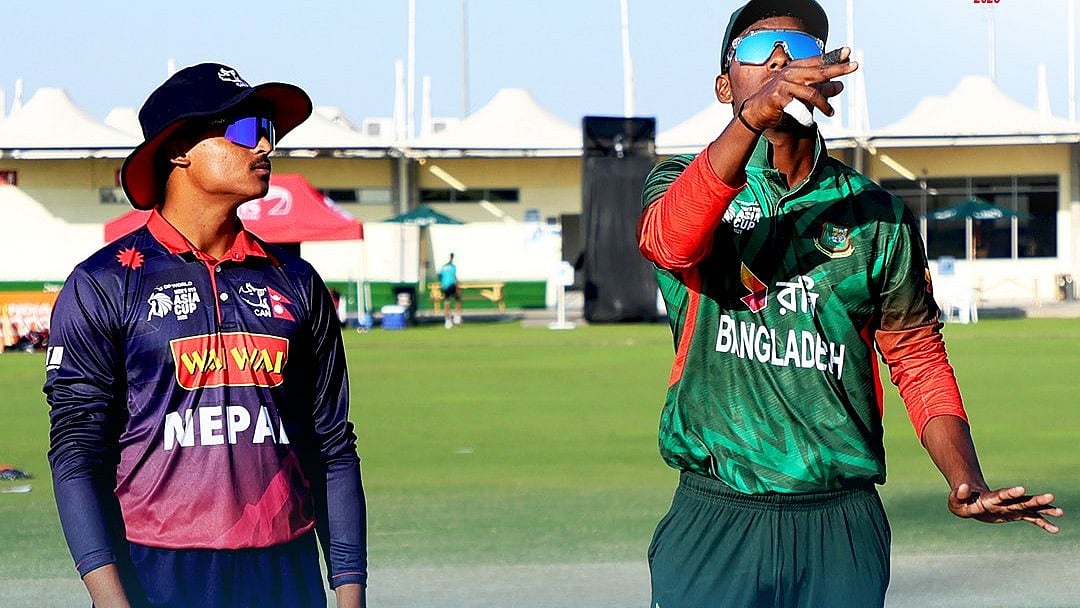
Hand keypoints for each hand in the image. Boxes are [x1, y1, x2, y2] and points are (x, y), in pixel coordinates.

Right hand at [738, 47, 858, 131]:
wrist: (756, 113)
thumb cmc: (780, 101)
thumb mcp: (802, 93)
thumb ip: (821, 89)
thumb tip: (841, 86)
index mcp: (795, 69)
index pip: (818, 61)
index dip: (833, 57)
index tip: (848, 52)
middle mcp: (790, 73)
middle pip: (818, 71)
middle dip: (837, 69)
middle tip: (854, 66)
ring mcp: (783, 85)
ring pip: (811, 92)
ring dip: (823, 104)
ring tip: (831, 113)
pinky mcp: (778, 98)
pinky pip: (798, 106)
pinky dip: (806, 115)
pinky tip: (810, 122)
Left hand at [948, 483, 1062, 532]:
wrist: (971, 501)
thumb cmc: (962, 501)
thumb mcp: (955, 500)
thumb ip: (959, 494)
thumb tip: (963, 487)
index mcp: (991, 498)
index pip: (1003, 494)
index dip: (1011, 492)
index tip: (1022, 489)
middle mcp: (1005, 502)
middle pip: (1021, 500)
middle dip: (1035, 499)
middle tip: (1050, 496)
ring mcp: (1011, 507)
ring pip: (1030, 508)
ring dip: (1044, 509)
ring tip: (1060, 512)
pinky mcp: (1015, 514)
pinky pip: (1031, 519)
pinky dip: (1042, 523)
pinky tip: (1055, 529)